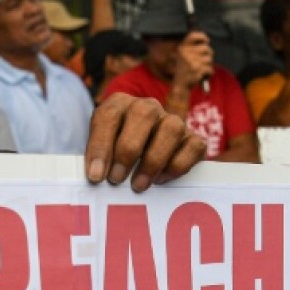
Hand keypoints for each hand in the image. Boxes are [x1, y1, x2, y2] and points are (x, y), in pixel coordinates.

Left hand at [85, 94, 206, 191]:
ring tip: (138, 185)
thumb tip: (96, 178)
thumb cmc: (114, 159)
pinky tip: (161, 180)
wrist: (141, 160)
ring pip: (172, 128)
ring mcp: (172, 122)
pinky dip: (178, 165)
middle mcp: (147, 108)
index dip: (100, 146)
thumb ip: (97, 162)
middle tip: (116, 179)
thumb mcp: (100, 154)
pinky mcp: (192, 139)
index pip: (108, 116)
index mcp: (119, 105)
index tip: (95, 176)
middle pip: (143, 115)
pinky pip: (194, 147)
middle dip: (128, 150)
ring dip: (154, 160)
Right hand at [173, 30, 213, 89]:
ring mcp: (192, 61)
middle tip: (206, 60)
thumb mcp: (184, 57)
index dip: (202, 36)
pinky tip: (204, 76)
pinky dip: (209, 73)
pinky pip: (210, 69)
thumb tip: (207, 42)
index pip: (193, 35)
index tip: (207, 40)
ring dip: (208, 65)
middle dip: (209, 54)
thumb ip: (193, 49)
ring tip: (202, 70)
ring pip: (209, 59)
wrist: (180, 86)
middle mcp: (186, 53)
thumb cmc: (184, 71)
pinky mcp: (198, 69)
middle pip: (206, 48)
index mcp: (182, 48)